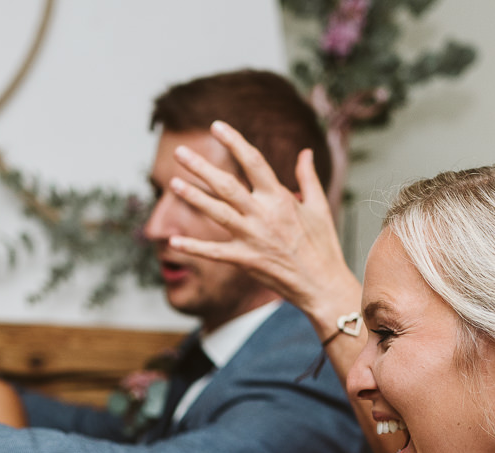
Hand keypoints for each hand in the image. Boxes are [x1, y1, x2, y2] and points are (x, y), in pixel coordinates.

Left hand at [167, 120, 358, 318]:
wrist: (322, 284)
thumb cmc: (322, 245)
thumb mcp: (319, 207)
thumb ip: (308, 177)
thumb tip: (306, 152)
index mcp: (280, 198)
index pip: (253, 161)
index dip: (234, 142)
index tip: (216, 126)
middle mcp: (263, 214)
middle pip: (226, 185)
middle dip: (201, 167)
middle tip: (179, 151)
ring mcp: (253, 237)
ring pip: (217, 212)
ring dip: (193, 197)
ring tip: (173, 183)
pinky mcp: (245, 260)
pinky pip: (215, 252)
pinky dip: (194, 247)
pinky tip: (173, 242)